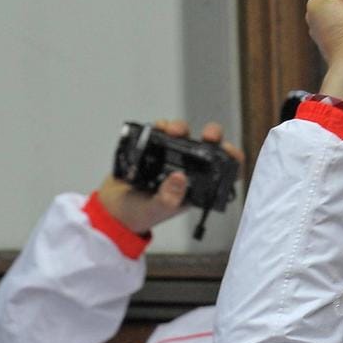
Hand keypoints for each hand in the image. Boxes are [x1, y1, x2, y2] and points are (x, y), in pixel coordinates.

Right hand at [96, 120, 243, 233]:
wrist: (111, 210)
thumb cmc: (138, 215)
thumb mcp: (156, 210)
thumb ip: (168, 198)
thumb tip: (179, 178)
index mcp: (195, 188)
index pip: (222, 172)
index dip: (232, 160)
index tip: (229, 151)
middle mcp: (186, 171)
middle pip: (207, 147)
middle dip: (212, 135)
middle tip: (207, 135)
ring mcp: (169, 158)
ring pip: (184, 135)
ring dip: (182, 128)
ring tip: (171, 130)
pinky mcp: (152, 149)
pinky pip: (160, 131)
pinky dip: (161, 126)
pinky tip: (157, 128)